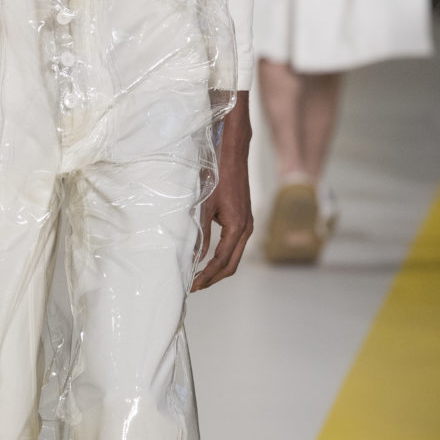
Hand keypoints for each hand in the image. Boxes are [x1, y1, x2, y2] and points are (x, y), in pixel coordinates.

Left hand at [192, 93, 252, 290]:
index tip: (192, 285)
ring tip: (199, 276)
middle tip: (194, 286)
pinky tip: (208, 258)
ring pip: (234, 256)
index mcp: (238, 227)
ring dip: (218, 269)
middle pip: (232, 265)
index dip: (206, 276)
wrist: (232, 153)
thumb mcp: (205, 206)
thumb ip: (200, 233)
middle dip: (213, 278)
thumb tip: (194, 258)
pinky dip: (222, 256)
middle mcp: (246, 228)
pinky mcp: (244, 219)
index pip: (222, 262)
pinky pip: (235, 245)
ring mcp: (247, 224)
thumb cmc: (218, 176)